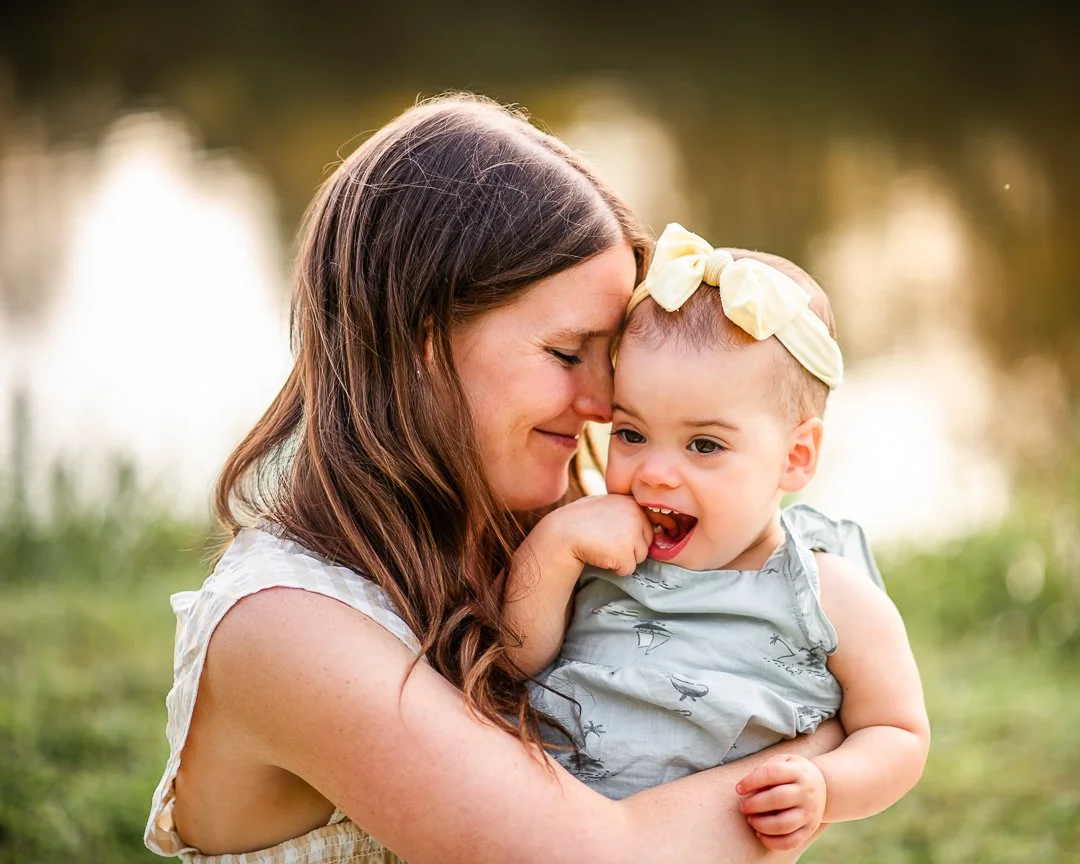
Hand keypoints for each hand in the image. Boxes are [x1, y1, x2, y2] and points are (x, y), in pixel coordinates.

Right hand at [537, 493, 652, 576]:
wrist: (561, 533)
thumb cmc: (579, 520)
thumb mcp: (606, 505)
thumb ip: (626, 510)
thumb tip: (649, 522)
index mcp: (632, 502)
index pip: (647, 526)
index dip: (630, 535)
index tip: (612, 534)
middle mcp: (636, 515)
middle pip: (646, 543)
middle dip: (629, 547)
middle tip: (606, 541)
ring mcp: (632, 534)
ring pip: (640, 557)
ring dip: (623, 558)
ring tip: (602, 547)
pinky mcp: (625, 553)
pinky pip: (628, 570)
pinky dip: (615, 568)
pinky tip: (600, 556)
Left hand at [736, 754, 826, 851]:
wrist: (824, 786)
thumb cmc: (794, 773)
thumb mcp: (784, 761)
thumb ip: (766, 769)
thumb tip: (747, 786)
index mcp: (798, 771)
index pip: (772, 773)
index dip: (752, 781)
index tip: (738, 789)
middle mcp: (806, 792)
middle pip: (778, 799)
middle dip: (755, 804)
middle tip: (743, 807)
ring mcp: (810, 813)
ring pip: (784, 824)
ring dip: (762, 825)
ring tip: (751, 820)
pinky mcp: (809, 829)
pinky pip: (790, 842)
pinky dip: (772, 842)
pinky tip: (760, 835)